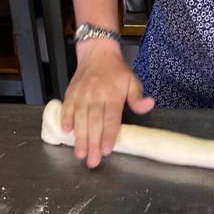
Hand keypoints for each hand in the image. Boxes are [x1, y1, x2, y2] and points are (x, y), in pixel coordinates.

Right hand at [62, 40, 154, 168]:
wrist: (97, 52)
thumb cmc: (116, 71)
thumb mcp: (132, 81)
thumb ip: (137, 97)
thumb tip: (148, 105)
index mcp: (112, 95)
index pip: (111, 119)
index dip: (109, 135)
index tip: (107, 149)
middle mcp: (96, 96)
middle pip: (94, 124)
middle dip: (93, 144)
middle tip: (93, 160)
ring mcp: (82, 95)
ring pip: (80, 119)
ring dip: (79, 138)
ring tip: (80, 153)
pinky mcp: (71, 94)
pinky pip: (67, 108)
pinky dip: (65, 119)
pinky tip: (65, 132)